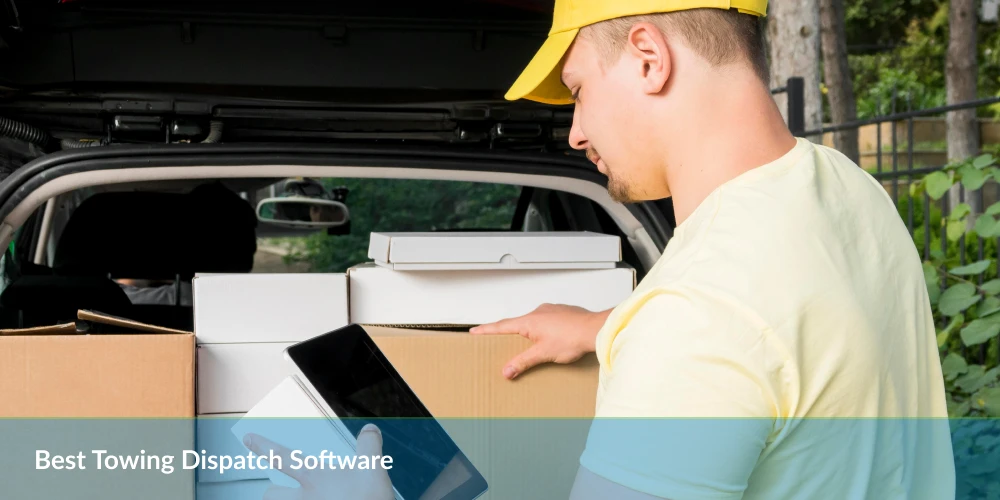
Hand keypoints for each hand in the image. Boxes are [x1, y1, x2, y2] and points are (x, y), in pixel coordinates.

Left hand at [243, 424, 393, 499]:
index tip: (248, 439)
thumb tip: (369, 431)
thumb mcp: (373, 470)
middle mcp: (304, 498)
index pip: (281, 457)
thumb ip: (368, 446)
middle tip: (281, 489)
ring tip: (295, 498)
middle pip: (272, 494)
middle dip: (273, 490)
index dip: (263, 446)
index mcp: (315, 478)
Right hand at [470, 304, 611, 379]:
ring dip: (529, 331)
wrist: (596, 328)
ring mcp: (551, 311)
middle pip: (517, 323)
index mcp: (529, 321)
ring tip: (529, 344)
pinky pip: (547, 320)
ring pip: (533, 321)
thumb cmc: (572, 337)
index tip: (474, 331)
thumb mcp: (543, 354)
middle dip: (509, 332)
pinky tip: (550, 338)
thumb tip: (506, 371)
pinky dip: (543, 328)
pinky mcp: (563, 313)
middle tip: (499, 340)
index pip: (502, 326)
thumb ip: (523, 362)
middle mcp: (538, 312)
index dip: (487, 329)